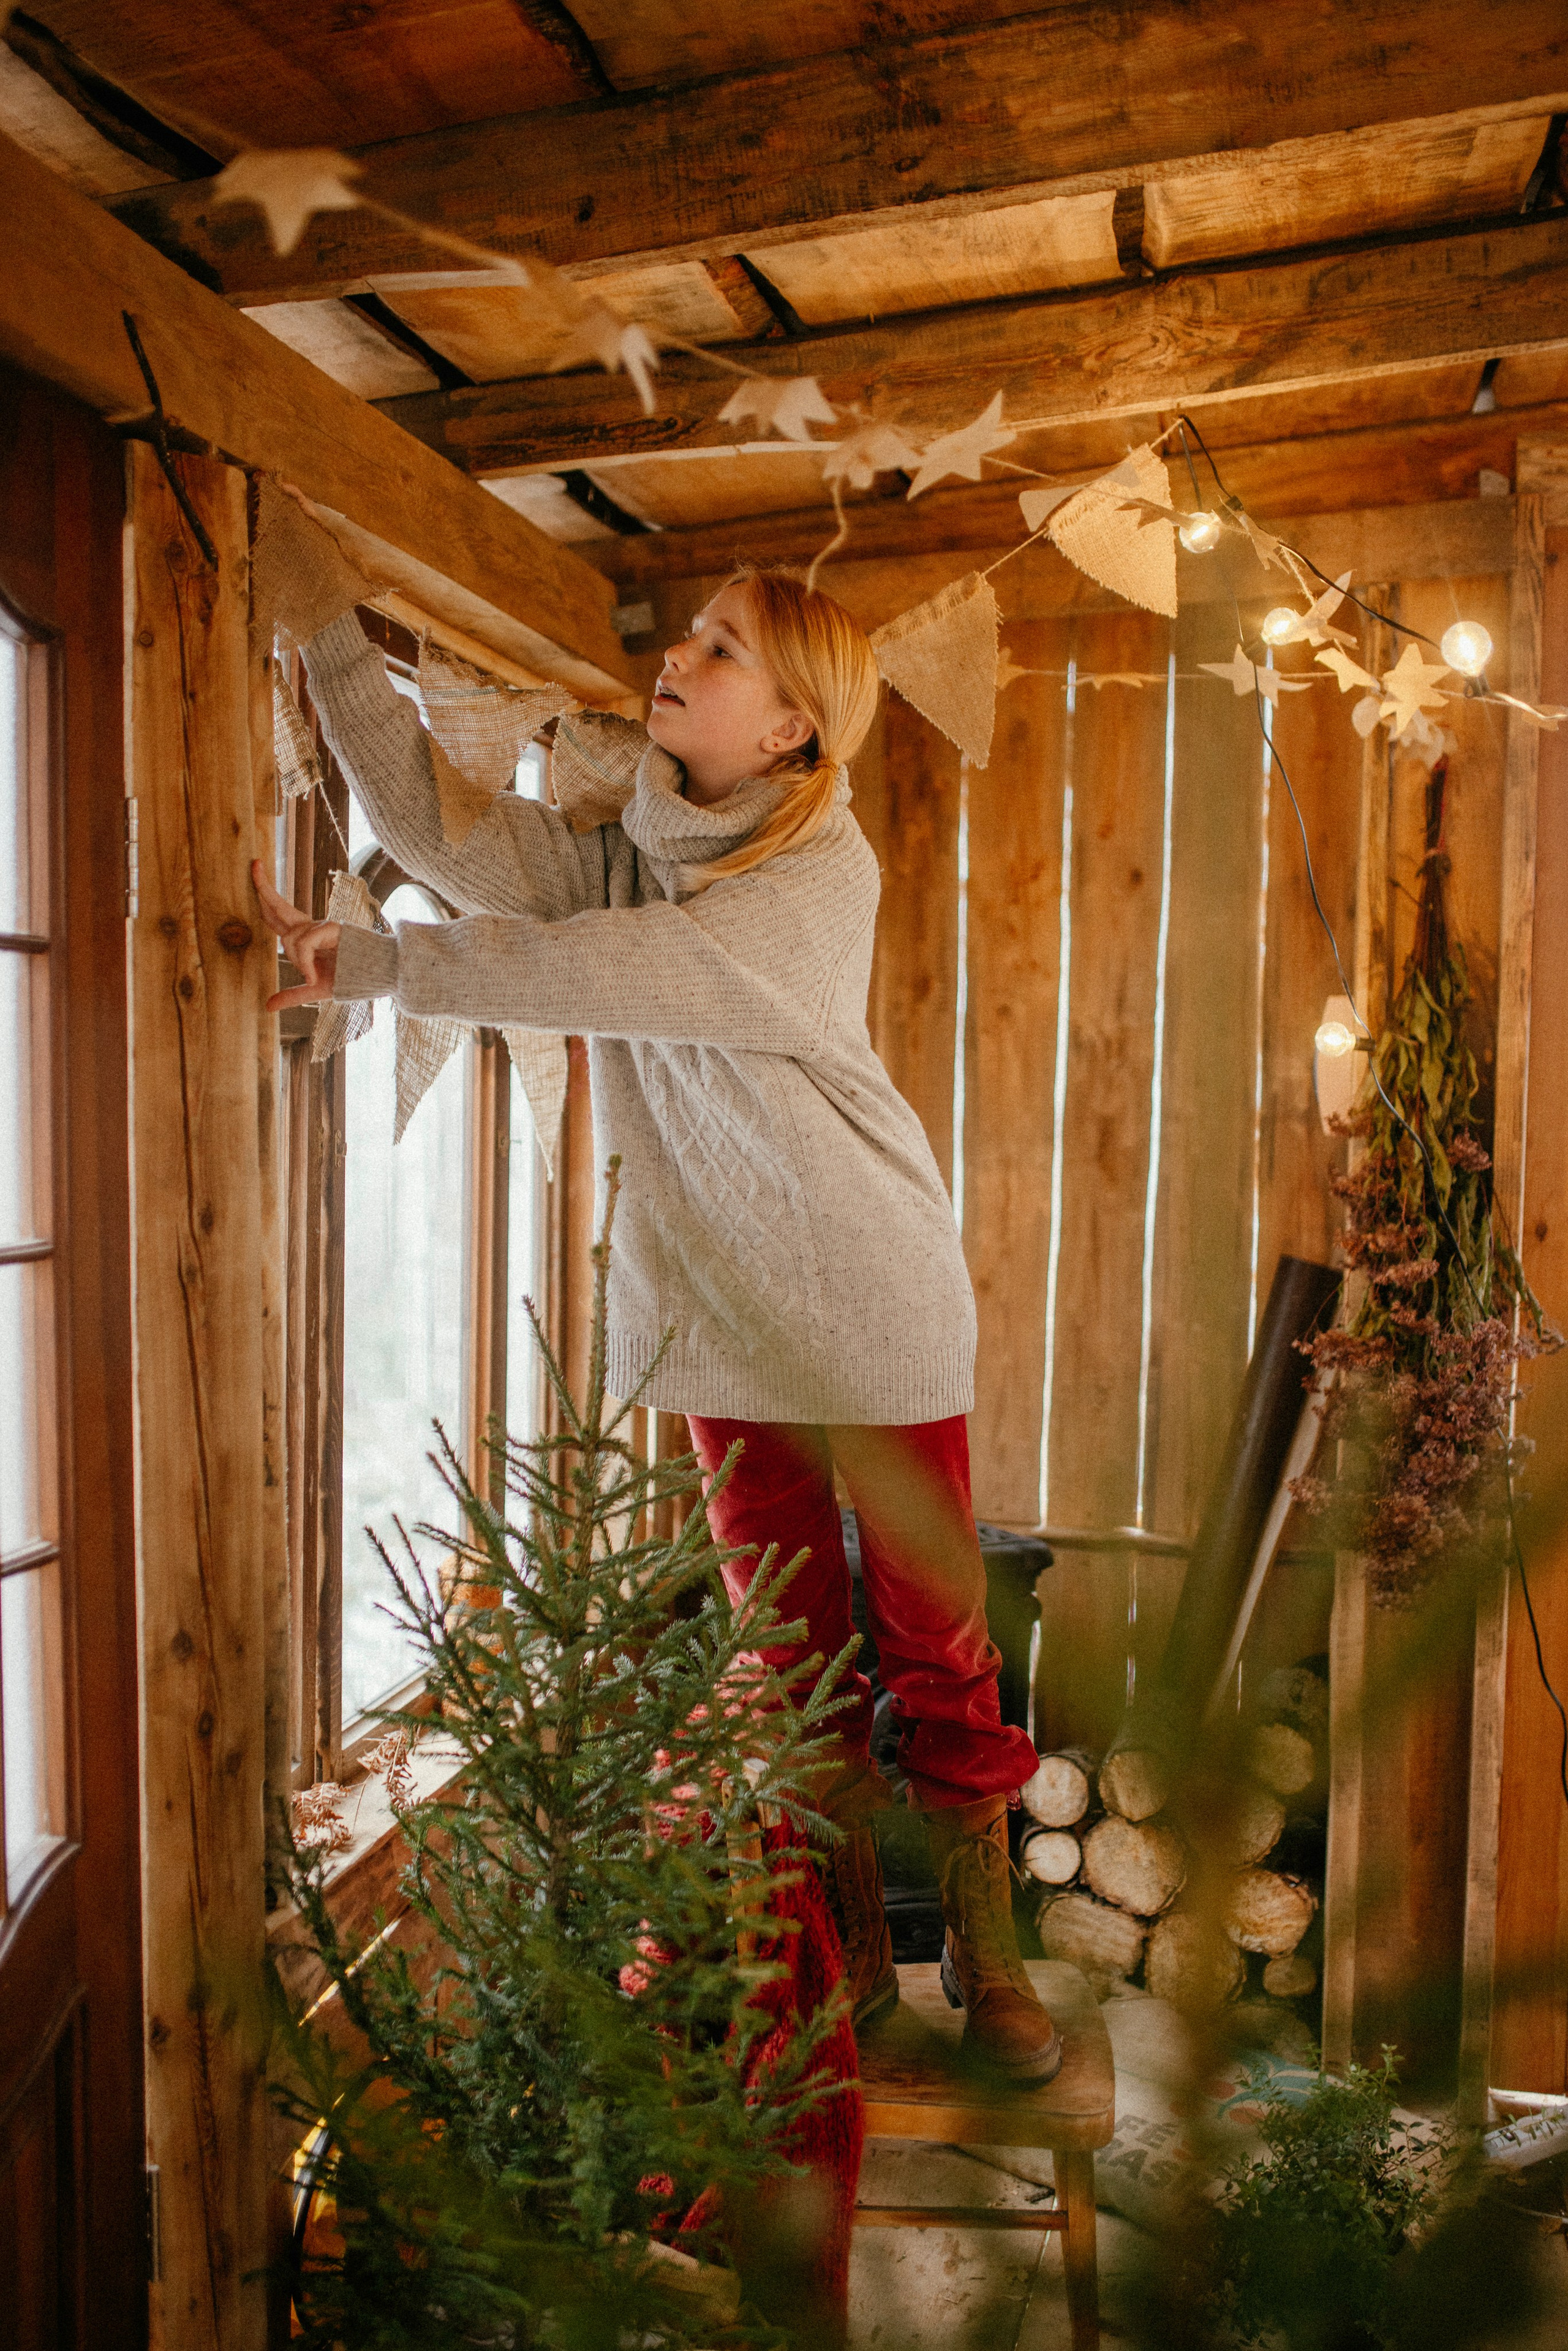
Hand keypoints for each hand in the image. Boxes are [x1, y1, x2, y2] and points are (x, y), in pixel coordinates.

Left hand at [253, 859, 340, 1010]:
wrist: (377, 978)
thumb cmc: (349, 979)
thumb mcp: (314, 990)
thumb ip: (291, 996)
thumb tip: (268, 1006)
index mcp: (305, 936)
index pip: (278, 915)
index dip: (264, 895)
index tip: (256, 866)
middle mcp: (311, 927)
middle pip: (279, 908)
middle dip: (263, 889)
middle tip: (255, 865)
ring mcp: (322, 926)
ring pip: (291, 938)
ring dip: (297, 961)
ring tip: (313, 976)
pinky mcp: (333, 928)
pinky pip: (306, 944)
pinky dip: (307, 963)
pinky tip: (315, 977)